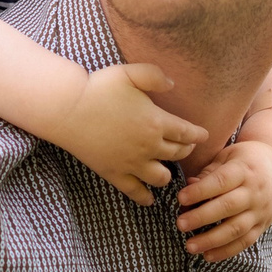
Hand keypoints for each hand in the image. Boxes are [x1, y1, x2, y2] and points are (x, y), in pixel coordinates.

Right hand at [55, 63, 205, 202]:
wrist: (67, 109)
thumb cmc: (98, 88)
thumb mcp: (129, 73)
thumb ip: (155, 76)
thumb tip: (173, 85)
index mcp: (156, 122)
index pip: (187, 133)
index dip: (198, 135)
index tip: (203, 135)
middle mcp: (149, 146)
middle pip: (178, 154)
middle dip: (186, 150)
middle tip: (186, 146)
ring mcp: (132, 163)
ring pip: (162, 177)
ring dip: (168, 173)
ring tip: (166, 168)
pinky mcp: (115, 173)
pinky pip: (136, 192)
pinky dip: (146, 197)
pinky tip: (150, 198)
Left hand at [176, 138, 271, 261]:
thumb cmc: (245, 160)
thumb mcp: (228, 157)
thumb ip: (209, 172)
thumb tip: (189, 187)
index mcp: (244, 170)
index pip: (221, 181)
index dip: (200, 191)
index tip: (180, 198)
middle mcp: (255, 192)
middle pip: (228, 207)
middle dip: (202, 217)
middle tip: (180, 224)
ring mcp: (261, 211)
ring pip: (236, 229)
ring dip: (212, 240)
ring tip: (190, 246)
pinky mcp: (263, 225)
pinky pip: (245, 241)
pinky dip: (226, 251)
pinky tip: (207, 256)